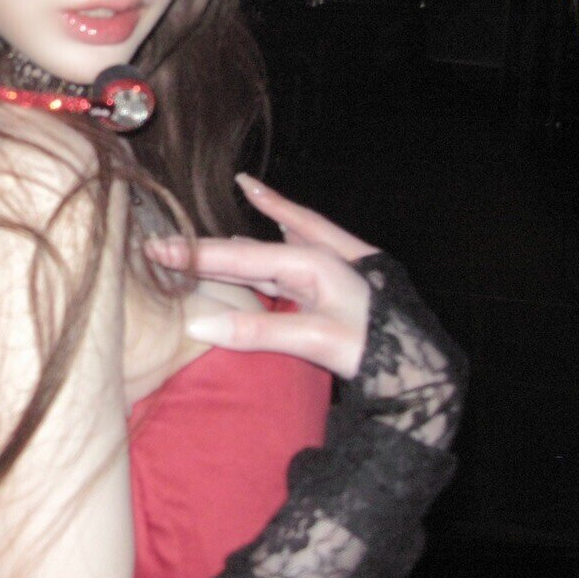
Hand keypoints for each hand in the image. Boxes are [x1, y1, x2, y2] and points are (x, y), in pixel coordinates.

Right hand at [142, 173, 375, 379]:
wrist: (425, 366)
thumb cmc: (375, 349)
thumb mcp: (316, 341)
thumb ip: (257, 331)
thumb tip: (197, 324)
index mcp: (309, 264)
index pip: (236, 258)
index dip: (193, 256)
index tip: (153, 250)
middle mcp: (314, 257)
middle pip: (246, 251)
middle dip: (203, 247)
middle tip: (159, 243)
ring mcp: (323, 267)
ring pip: (264, 252)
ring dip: (231, 245)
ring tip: (200, 238)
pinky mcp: (330, 282)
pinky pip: (292, 247)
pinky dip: (277, 223)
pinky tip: (267, 211)